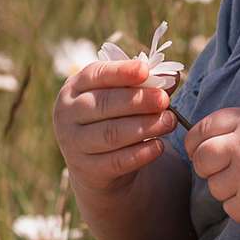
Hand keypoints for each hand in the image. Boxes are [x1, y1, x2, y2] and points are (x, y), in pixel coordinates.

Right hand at [55, 57, 175, 192]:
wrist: (96, 165)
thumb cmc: (113, 118)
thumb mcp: (123, 97)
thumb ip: (146, 84)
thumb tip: (171, 76)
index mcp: (75, 87)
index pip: (96, 74)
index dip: (121, 71)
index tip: (145, 70)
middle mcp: (68, 114)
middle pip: (104, 104)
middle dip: (138, 100)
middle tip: (164, 100)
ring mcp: (73, 143)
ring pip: (111, 133)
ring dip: (144, 126)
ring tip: (169, 122)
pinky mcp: (87, 169)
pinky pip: (116, 161)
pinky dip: (140, 153)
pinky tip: (159, 146)